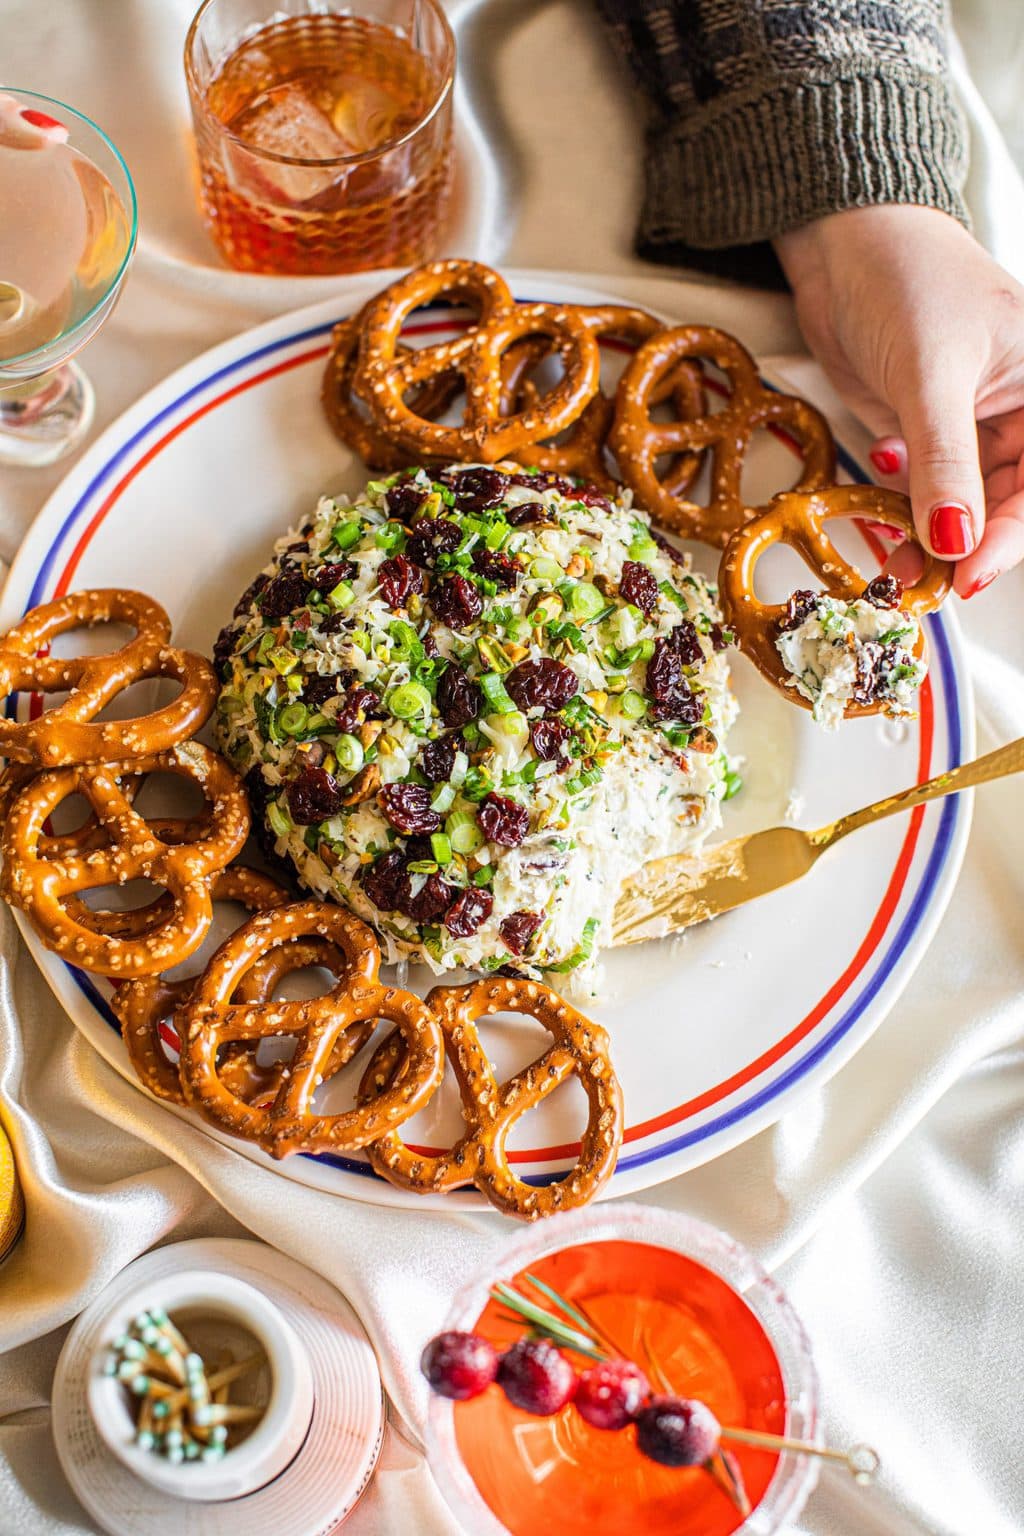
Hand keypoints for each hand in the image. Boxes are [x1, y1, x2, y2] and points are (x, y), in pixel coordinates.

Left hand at [774, 205, 1023, 596]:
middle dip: (963, 543)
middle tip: (919, 581)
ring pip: (962, 505)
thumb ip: (944, 462)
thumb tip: (954, 540)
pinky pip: (924, 490)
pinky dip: (902, 510)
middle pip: (1007, 504)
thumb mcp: (929, 373)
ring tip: (890, 560)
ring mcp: (973, 426)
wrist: (843, 246)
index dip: (1010, 536)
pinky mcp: (927, 434)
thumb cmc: (904, 278)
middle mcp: (1020, 412)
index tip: (967, 575)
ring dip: (926, 535)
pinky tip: (878, 505)